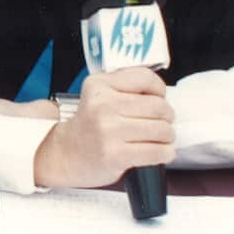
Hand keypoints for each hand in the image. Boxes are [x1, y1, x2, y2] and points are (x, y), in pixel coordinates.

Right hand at [33, 68, 175, 188]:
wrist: (66, 154)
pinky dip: (165, 153)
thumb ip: (125, 86)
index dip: (159, 90)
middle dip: (167, 117)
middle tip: (160, 122)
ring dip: (168, 137)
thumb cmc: (90, 126)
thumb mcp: (98, 94)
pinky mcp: (116, 155)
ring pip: (162, 130)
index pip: (145, 78)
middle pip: (159, 106)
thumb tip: (161, 94)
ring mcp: (109, 131)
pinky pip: (158, 151)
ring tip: (159, 138)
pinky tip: (159, 152)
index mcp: (99, 85)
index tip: (157, 98)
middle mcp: (102, 105)